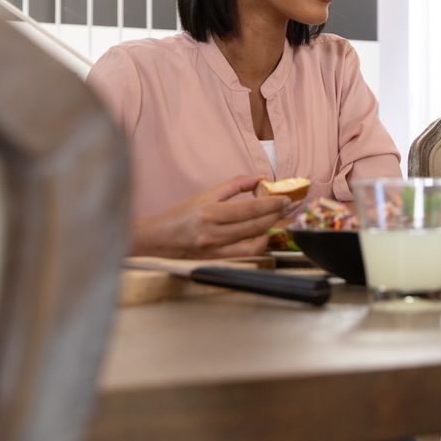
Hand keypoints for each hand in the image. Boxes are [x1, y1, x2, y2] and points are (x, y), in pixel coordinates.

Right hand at [132, 175, 290, 258]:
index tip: (285, 198)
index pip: (250, 209)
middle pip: (255, 226)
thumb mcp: (205, 195)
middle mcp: (213, 233)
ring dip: (269, 231)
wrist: (154, 240)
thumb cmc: (179, 215)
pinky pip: (244, 256)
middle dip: (276, 215)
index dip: (272, 204)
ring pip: (253, 244)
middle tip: (286, 207)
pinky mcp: (215, 262)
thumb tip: (260, 178)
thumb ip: (234, 185)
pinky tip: (261, 236)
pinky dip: (257, 246)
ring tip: (274, 221)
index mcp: (209, 213)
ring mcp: (214, 251)